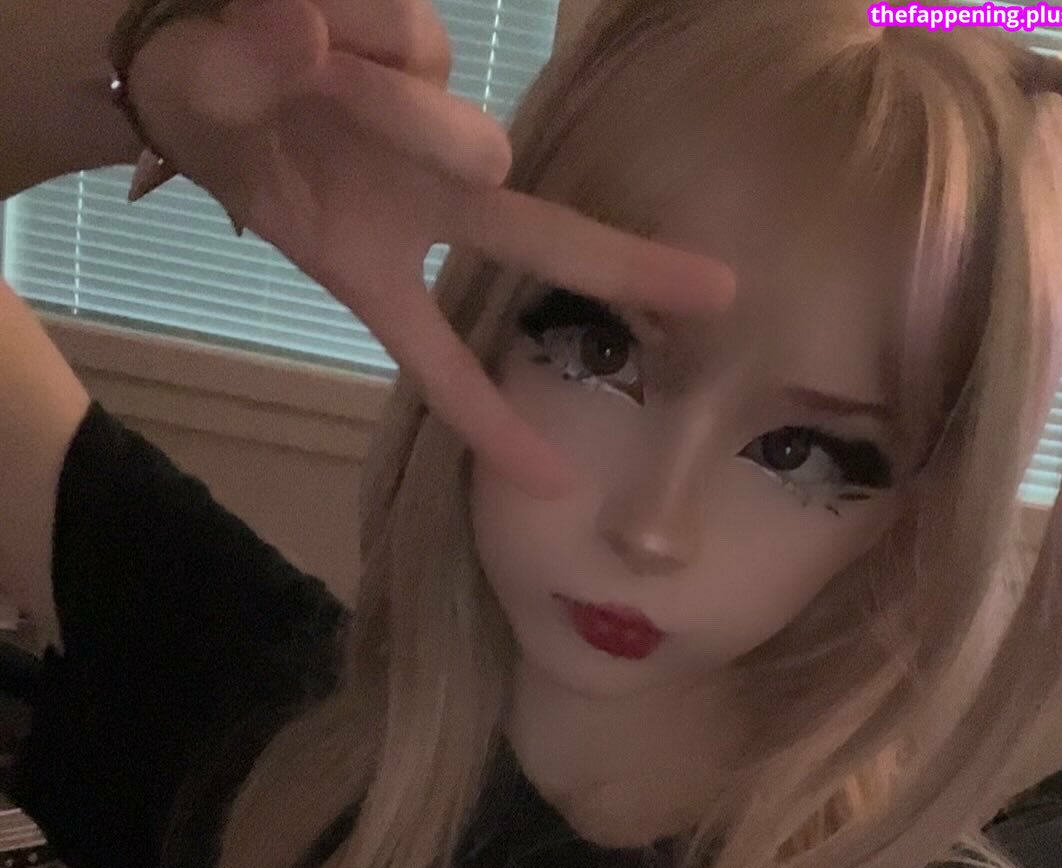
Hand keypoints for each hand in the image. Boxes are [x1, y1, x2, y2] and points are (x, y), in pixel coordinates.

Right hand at [127, 0, 736, 496]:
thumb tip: (307, 38)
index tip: (557, 484)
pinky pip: (420, 41)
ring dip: (379, 100)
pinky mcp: (429, 51)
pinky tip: (320, 24)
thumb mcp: (221, 138)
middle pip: (539, 238)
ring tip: (297, 62)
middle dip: (623, 265)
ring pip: (454, 128)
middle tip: (718, 292)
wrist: (199, 57)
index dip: (491, 424)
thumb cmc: (217, 126)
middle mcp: (426, 205)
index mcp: (378, 267)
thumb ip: (249, 86)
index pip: (442, 364)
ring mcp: (434, 129)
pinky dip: (367, 27)